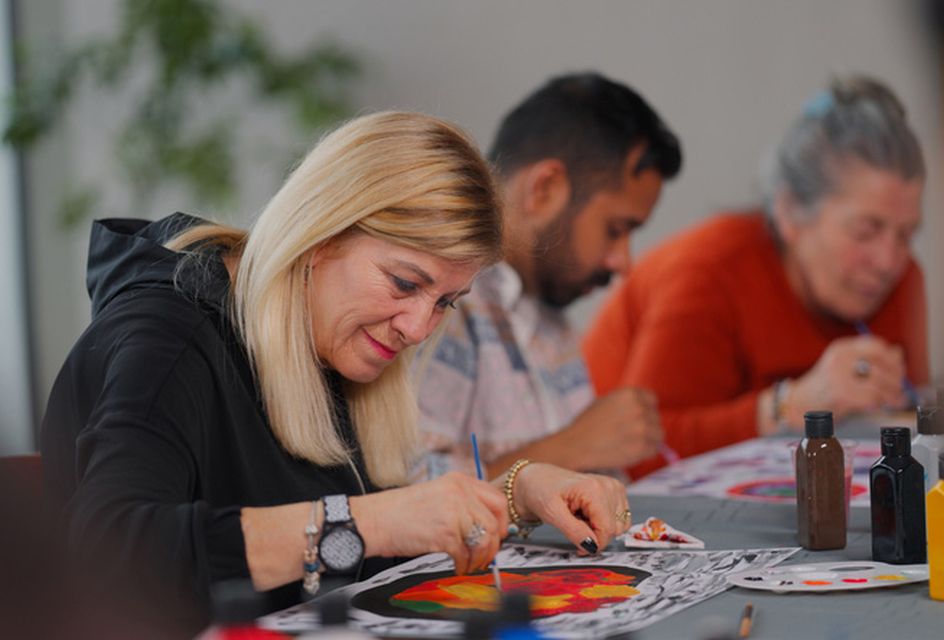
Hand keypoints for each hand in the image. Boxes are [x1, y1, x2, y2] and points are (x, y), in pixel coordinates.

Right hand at [351, 472, 507, 574]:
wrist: (375, 519)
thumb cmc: (401, 511)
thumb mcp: (437, 493)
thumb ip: (462, 503)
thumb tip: (486, 527)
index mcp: (459, 480)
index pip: (498, 500)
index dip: (502, 522)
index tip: (498, 536)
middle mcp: (460, 493)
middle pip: (494, 523)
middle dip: (493, 546)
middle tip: (484, 557)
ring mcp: (454, 512)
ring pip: (484, 541)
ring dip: (479, 559)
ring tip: (468, 564)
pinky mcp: (446, 533)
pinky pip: (465, 555)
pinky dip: (462, 566)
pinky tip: (454, 566)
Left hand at [510, 462, 629, 554]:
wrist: (536, 479)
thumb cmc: (540, 491)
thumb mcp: (551, 514)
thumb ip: (573, 531)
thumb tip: (592, 546)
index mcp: (594, 489)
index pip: (608, 529)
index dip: (594, 544)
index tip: (579, 547)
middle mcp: (607, 485)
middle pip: (614, 528)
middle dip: (595, 535)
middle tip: (574, 525)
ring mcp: (612, 487)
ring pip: (619, 525)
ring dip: (599, 528)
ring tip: (579, 517)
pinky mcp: (614, 491)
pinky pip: (619, 518)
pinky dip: (604, 522)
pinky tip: (587, 514)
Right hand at [556, 387, 661, 468]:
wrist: (575, 445)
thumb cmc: (588, 424)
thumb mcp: (607, 401)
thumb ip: (628, 402)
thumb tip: (648, 409)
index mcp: (630, 394)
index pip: (652, 400)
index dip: (645, 410)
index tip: (636, 419)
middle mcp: (639, 408)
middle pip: (656, 419)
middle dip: (646, 428)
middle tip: (627, 436)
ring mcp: (642, 428)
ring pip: (658, 436)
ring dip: (647, 441)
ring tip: (627, 444)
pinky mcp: (641, 447)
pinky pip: (653, 451)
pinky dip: (643, 454)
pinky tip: (627, 452)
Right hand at [788, 335, 906, 422]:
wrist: (801, 402)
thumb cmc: (827, 386)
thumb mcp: (847, 366)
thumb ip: (871, 359)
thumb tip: (898, 353)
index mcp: (842, 348)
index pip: (876, 345)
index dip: (892, 358)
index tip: (899, 369)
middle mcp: (839, 358)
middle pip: (880, 364)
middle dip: (896, 378)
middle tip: (901, 388)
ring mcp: (838, 375)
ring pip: (878, 383)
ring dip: (890, 393)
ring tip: (895, 400)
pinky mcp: (840, 393)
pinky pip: (870, 398)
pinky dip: (879, 403)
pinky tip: (880, 404)